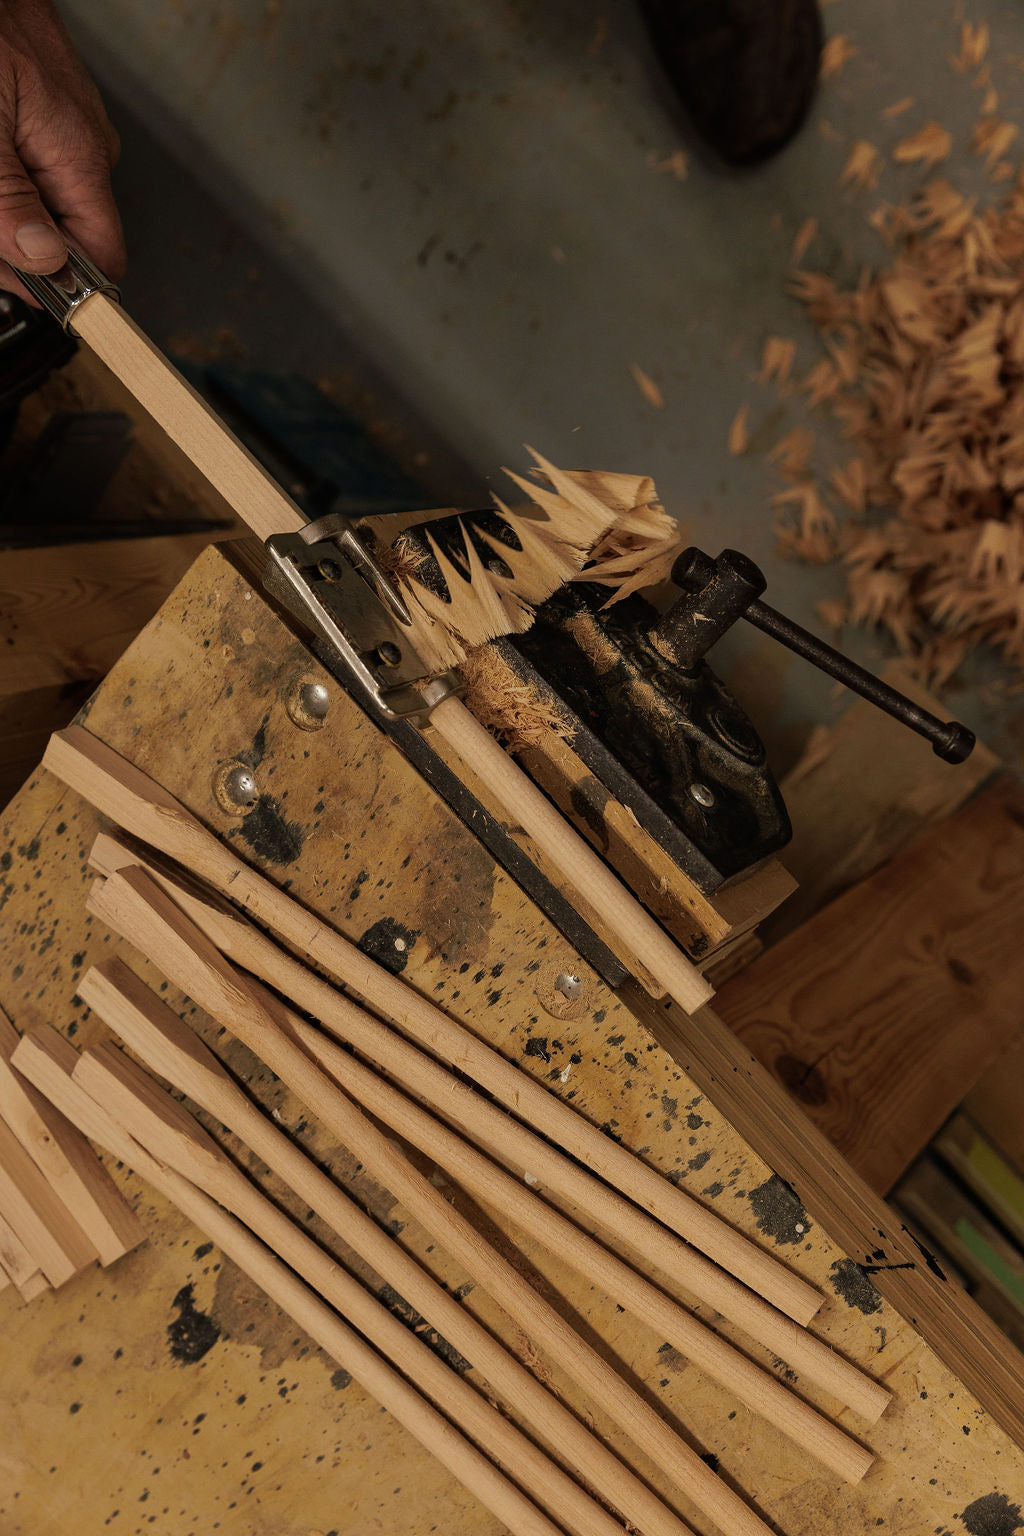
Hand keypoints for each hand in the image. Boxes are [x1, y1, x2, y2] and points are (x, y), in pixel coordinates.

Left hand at [0, 0, 123, 299]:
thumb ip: (10, 197)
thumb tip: (43, 262)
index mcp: (81, 156)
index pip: (101, 256)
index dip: (62, 283)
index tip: (18, 283)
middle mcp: (85, 150)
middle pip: (62, 237)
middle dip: (12, 243)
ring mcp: (66, 133)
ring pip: (38, 207)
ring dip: (0, 213)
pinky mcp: (44, 117)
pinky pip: (26, 172)